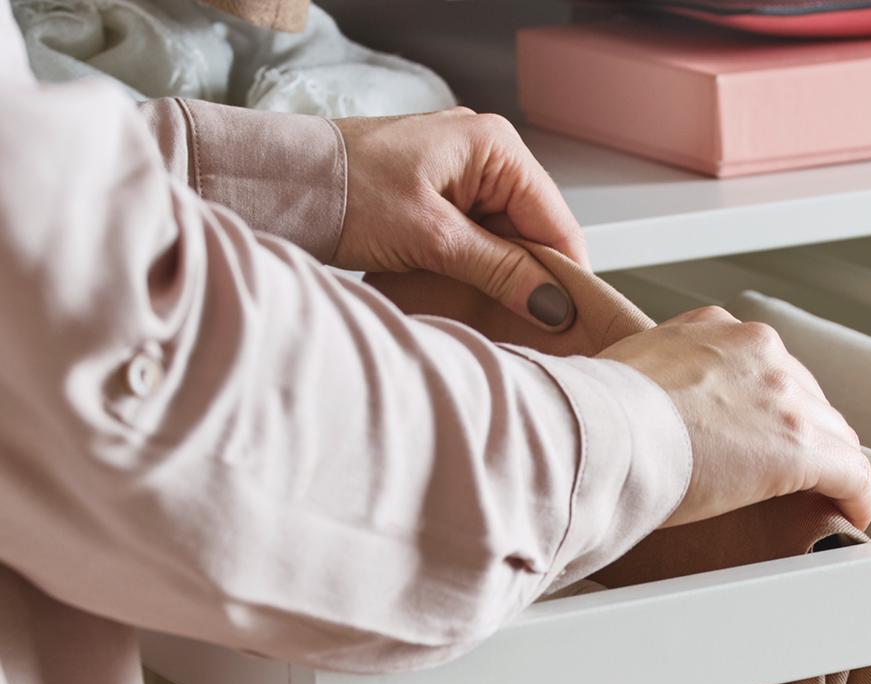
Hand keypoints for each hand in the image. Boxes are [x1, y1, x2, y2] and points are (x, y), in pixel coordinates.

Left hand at [332, 108, 586, 331]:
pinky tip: (475, 299)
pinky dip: (482, 272)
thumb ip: (499, 269)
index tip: (566, 324)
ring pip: (510, 243)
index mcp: (495, 146)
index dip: (565, 277)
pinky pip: (482, 242)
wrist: (284, 184)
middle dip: (535, 281)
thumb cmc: (347, 190)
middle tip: (533, 331)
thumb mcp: (432, 237)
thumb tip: (552, 304)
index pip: (557, 221)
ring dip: (506, 281)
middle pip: (537, 234)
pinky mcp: (444, 199)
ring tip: (503, 320)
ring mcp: (466, 176)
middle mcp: (488, 155)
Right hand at [601, 307, 870, 529]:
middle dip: (802, 434)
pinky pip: (852, 473)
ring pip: (832, 434)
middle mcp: (758, 352)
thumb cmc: (598, 416)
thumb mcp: (626, 374)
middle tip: (793, 473)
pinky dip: (857, 496)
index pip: (764, 367)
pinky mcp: (802, 447)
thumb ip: (652, 384)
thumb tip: (642, 413)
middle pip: (805, 397)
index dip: (771, 407)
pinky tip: (852, 513)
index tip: (766, 431)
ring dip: (829, 467)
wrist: (602, 433)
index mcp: (715, 330)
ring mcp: (784, 397)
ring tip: (825, 497)